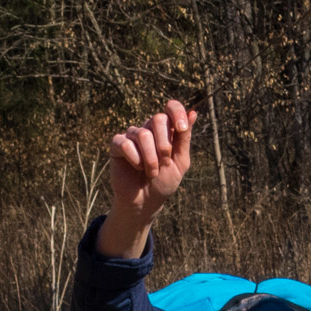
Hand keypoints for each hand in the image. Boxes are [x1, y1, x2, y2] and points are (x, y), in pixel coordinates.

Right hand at [97, 99, 197, 258]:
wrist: (146, 202)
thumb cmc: (164, 182)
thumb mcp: (180, 162)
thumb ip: (185, 139)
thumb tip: (193, 112)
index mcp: (167, 130)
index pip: (171, 107)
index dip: (177, 112)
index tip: (182, 128)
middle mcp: (149, 129)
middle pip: (158, 119)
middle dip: (164, 144)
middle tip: (165, 161)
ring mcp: (132, 136)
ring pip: (142, 134)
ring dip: (150, 159)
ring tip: (151, 172)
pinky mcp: (117, 145)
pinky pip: (126, 144)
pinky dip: (135, 159)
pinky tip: (136, 168)